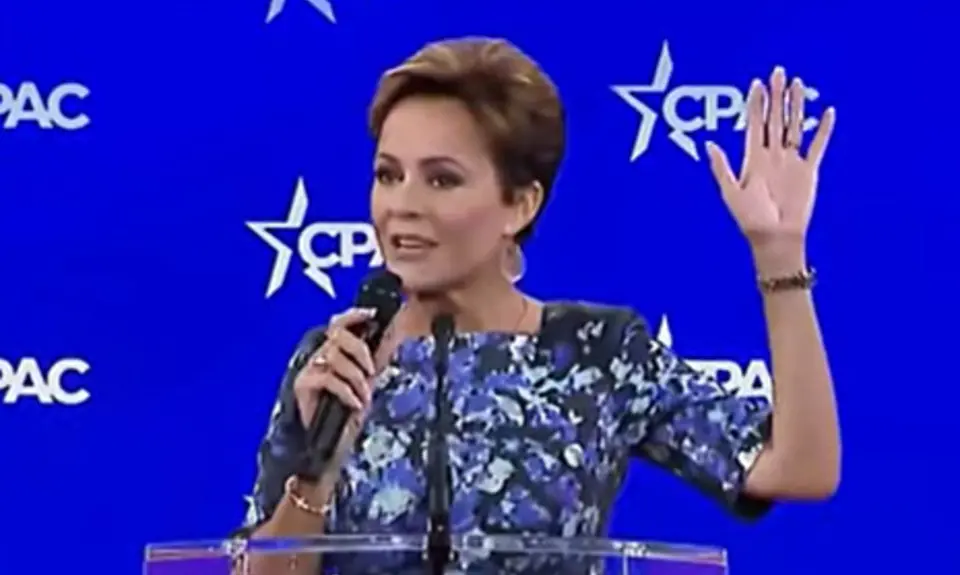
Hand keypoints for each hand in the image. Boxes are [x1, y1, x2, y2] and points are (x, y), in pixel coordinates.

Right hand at [293, 307, 376, 453]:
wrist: (325, 438)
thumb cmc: (345, 408)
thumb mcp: (363, 383)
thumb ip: (370, 364)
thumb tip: (390, 345)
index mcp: (335, 350)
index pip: (339, 323)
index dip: (354, 315)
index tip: (371, 314)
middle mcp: (321, 354)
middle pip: (338, 335)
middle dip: (359, 350)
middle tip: (371, 370)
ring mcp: (310, 368)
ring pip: (335, 356)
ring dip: (356, 378)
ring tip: (364, 396)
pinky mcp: (303, 383)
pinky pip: (328, 378)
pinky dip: (346, 391)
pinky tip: (354, 403)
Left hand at [705, 66, 836, 255]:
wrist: (774, 237)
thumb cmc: (750, 219)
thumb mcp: (730, 192)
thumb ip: (721, 167)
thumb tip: (708, 144)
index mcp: (753, 159)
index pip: (755, 124)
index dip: (755, 104)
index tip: (756, 84)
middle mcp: (772, 156)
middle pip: (775, 119)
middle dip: (776, 96)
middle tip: (778, 72)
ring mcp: (791, 161)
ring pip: (795, 126)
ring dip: (796, 106)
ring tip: (798, 84)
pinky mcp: (808, 171)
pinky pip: (817, 146)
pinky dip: (823, 130)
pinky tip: (827, 112)